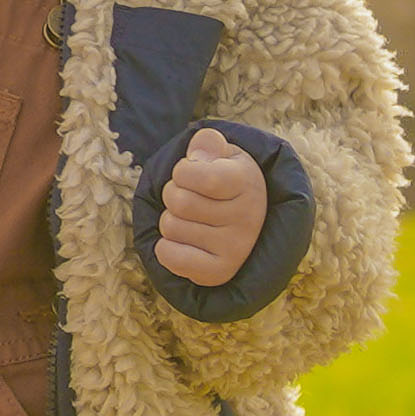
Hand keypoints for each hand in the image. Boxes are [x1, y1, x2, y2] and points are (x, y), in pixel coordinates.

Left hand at [153, 128, 267, 284]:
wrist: (248, 223)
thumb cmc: (226, 182)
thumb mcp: (221, 154)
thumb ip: (208, 143)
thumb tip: (200, 153)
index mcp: (247, 182)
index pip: (188, 173)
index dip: (181, 171)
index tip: (194, 174)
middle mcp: (248, 217)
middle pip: (176, 201)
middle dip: (174, 195)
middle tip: (193, 198)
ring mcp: (236, 248)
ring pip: (170, 227)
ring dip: (172, 221)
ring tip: (195, 220)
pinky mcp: (219, 272)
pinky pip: (169, 256)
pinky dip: (167, 248)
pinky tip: (187, 242)